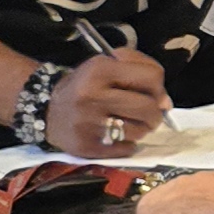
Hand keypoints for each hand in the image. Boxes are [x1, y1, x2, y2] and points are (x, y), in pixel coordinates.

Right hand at [46, 49, 168, 154]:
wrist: (47, 110)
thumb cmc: (85, 85)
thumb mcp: (107, 64)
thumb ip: (140, 71)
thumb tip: (166, 103)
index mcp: (100, 70)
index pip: (151, 77)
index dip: (158, 86)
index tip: (152, 93)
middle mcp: (93, 96)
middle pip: (148, 108)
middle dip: (155, 113)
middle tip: (147, 114)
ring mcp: (89, 123)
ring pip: (139, 131)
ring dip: (142, 129)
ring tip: (130, 123)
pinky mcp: (87, 146)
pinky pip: (126, 149)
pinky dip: (128, 144)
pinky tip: (117, 136)